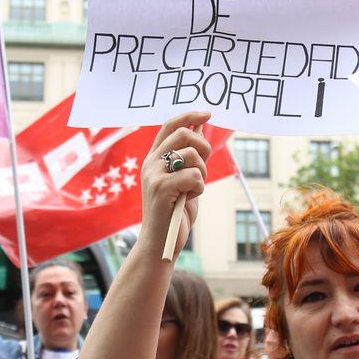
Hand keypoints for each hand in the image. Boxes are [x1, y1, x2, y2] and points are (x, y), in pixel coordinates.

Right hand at [142, 112, 212, 256]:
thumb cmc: (174, 214)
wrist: (159, 244)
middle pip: (183, 134)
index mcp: (154, 159)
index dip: (189, 116)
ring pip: (192, 156)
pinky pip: (194, 175)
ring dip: (203, 173)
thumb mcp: (183, 180)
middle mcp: (150, 163)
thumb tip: (200, 128)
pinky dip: (199, 188)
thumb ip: (189, 157)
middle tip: (204, 166)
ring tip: (194, 190)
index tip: (207, 114)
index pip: (169, 126)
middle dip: (203, 147)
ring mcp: (154, 175)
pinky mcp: (162, 189)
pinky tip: (190, 199)